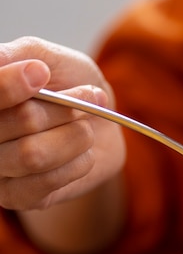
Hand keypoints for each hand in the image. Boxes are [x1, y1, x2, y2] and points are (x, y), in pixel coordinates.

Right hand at [0, 37, 125, 210]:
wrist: (102, 121)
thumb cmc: (70, 84)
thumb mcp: (51, 58)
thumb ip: (20, 56)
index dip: (9, 86)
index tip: (41, 73)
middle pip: (21, 120)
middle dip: (64, 107)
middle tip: (87, 96)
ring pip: (34, 154)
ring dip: (75, 136)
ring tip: (84, 127)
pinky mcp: (18, 197)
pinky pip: (48, 182)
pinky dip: (78, 162)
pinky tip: (82, 153)